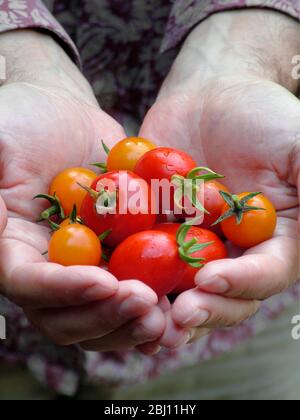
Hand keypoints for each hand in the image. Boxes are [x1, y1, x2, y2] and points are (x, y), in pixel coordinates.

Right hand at [0, 31, 164, 350]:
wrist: (67, 118)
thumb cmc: (26, 120)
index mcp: (14, 248)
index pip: (29, 284)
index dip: (64, 290)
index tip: (104, 281)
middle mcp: (47, 268)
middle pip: (66, 316)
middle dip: (105, 316)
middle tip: (145, 305)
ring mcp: (84, 267)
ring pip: (101, 315)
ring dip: (132, 322)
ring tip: (166, 315)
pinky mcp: (116, 259)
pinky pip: (133, 291)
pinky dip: (155, 304)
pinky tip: (181, 301)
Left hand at [140, 10, 299, 347]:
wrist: (211, 95)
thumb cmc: (261, 116)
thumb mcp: (298, 144)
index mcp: (273, 242)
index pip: (264, 274)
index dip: (240, 282)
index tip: (209, 279)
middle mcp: (234, 254)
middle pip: (222, 296)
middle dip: (202, 309)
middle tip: (176, 318)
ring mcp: (194, 247)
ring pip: (181, 289)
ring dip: (162, 309)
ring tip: (142, 318)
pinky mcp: (159, 235)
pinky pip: (145, 261)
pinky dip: (130, 277)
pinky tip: (111, 289)